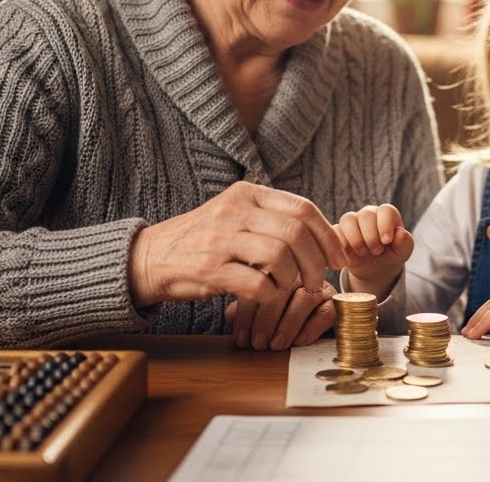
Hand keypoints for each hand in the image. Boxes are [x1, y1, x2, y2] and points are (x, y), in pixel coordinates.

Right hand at [128, 180, 345, 308]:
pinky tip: (267, 295)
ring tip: (290, 287)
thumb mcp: (237, 214)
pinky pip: (257, 283)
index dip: (328, 235)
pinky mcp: (209, 269)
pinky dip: (270, 294)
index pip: (302, 209)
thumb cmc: (205, 239)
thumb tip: (324, 235)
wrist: (151, 257)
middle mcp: (235, 211)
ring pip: (279, 256)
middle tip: (317, 279)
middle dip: (316, 260)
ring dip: (293, 278)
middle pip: (295, 232)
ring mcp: (220, 239)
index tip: (338, 257)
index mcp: (247, 194)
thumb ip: (273, 218)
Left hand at [224, 279, 337, 349]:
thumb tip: (229, 315)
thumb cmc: (280, 309)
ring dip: (288, 325)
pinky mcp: (336, 302)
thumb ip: (244, 308)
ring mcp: (319, 285)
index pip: (259, 283)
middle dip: (266, 320)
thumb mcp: (259, 307)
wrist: (315, 313)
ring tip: (275, 345)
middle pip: (282, 289)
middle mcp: (298, 272)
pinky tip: (297, 342)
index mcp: (274, 269)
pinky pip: (325, 312)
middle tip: (257, 344)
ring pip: (305, 298)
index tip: (241, 337)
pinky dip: (310, 329)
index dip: (247, 312)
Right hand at [334, 204, 412, 297]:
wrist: (375, 270)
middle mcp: (369, 214)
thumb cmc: (391, 257)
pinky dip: (341, 244)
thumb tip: (400, 232)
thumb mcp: (402, 253)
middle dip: (371, 236)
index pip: (386, 210)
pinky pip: (334, 231)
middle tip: (376, 251)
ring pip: (348, 219)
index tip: (387, 241)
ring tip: (363, 253)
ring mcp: (352, 222)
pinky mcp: (338, 232)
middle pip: (366, 214)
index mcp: (387, 215)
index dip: (385, 224)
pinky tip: (349, 255)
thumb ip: (405, 243)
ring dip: (355, 239)